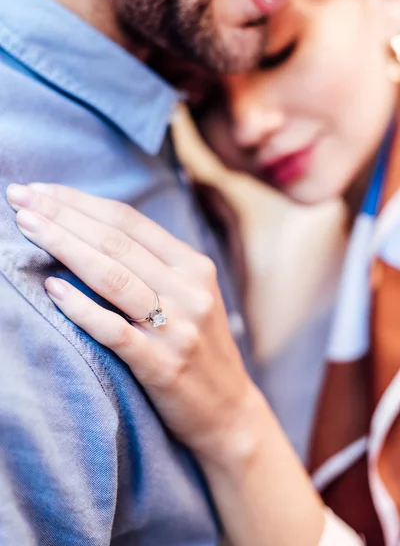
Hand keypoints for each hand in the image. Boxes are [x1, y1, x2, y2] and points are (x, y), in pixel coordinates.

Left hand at [6, 183, 260, 464]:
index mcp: (194, 265)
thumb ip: (154, 264)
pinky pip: (113, 330)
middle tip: (18, 197)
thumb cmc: (198, 347)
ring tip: (25, 226)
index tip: (40, 191)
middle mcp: (189, 290)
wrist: (229, 411)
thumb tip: (90, 231)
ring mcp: (177, 327)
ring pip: (112, 276)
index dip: (80, 202)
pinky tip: (50, 288)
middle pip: (115, 242)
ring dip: (63, 246)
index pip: (129, 221)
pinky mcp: (162, 365)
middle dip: (62, 215)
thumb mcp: (191, 295)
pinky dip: (80, 307)